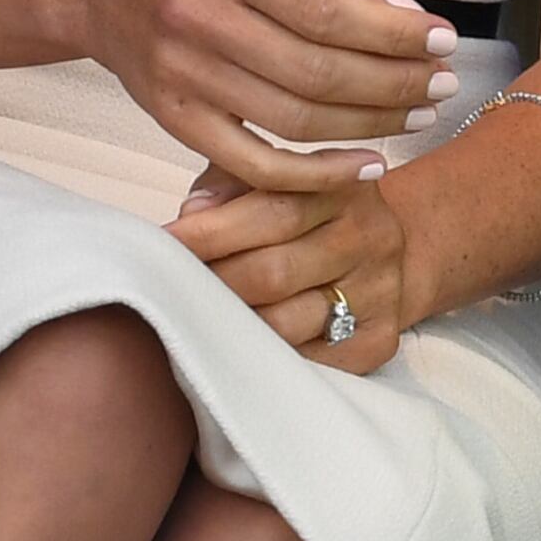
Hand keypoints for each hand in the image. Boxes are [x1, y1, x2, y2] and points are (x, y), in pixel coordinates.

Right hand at [76, 0, 454, 197]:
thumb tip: (407, 19)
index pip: (331, 11)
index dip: (396, 36)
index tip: (444, 43)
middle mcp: (199, 15)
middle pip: (317, 71)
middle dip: (394, 85)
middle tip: (443, 87)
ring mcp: (182, 74)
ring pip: (292, 120)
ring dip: (368, 126)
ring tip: (419, 117)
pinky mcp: (172, 119)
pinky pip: (251, 164)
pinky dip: (313, 175)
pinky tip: (364, 166)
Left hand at [171, 161, 410, 372]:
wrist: (375, 247)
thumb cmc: (301, 211)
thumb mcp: (270, 178)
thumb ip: (229, 185)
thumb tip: (193, 215)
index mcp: (344, 186)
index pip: (271, 212)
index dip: (207, 233)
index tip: (160, 246)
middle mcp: (372, 235)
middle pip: (274, 273)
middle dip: (211, 285)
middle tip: (171, 290)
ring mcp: (380, 290)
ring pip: (284, 324)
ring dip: (230, 325)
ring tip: (199, 317)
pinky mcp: (379, 339)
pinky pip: (307, 362)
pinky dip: (263, 357)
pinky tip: (239, 344)